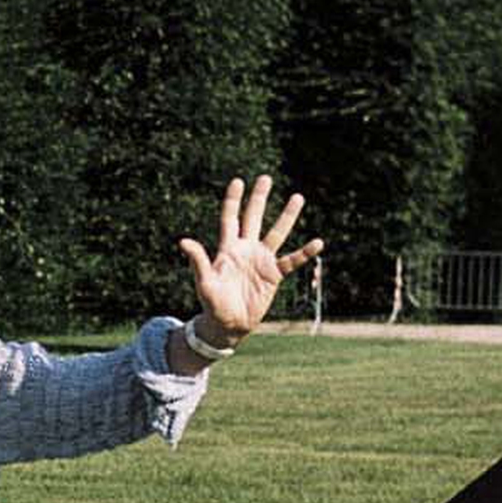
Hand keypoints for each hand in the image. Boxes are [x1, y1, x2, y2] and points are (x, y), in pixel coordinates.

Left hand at [179, 175, 322, 341]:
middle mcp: (246, 249)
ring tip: (298, 197)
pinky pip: (292, 260)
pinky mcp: (274, 275)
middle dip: (259, 198)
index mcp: (227, 248)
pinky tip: (317, 242)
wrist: (228, 324)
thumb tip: (184, 241)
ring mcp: (261, 260)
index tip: (238, 180)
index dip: (233, 200)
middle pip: (253, 218)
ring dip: (287, 216)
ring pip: (276, 233)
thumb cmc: (212, 303)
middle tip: (266, 177)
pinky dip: (304, 253)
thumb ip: (198, 261)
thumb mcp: (204, 282)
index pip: (230, 218)